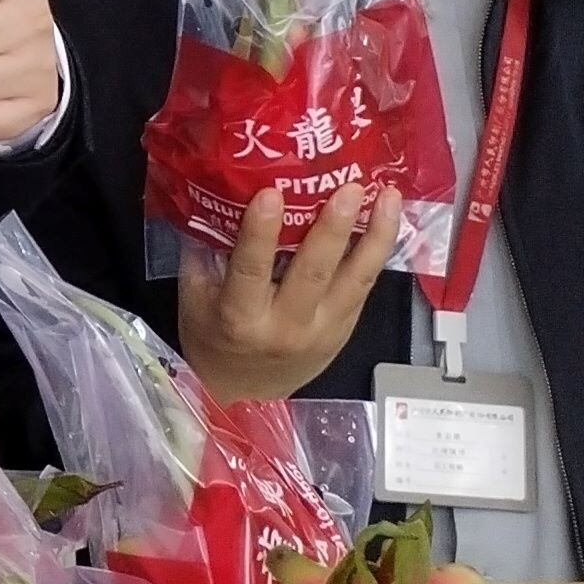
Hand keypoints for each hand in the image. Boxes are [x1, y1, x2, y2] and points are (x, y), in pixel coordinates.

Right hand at [177, 179, 404, 404]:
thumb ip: (207, 255)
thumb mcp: (195, 300)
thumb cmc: (212, 340)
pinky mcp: (344, 331)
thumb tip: (217, 198)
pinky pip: (364, 288)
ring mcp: (322, 331)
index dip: (260, 233)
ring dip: (375, 235)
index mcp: (240, 319)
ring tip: (388, 197)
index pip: (251, 272)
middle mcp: (286, 327)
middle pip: (314, 274)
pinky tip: (386, 221)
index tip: (271, 194)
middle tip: (349, 188)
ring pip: (355, 280)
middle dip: (334, 228)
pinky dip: (377, 253)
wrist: (243, 396)